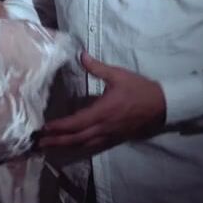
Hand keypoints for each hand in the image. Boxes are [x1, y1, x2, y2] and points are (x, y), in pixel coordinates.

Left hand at [38, 52, 165, 156]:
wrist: (163, 106)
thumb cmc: (140, 89)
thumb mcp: (118, 75)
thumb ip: (98, 67)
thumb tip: (81, 55)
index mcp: (102, 112)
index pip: (75, 123)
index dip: (59, 127)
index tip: (44, 128)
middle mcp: (104, 127)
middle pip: (76, 138)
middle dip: (57, 141)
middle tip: (39, 143)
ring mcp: (110, 135)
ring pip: (84, 145)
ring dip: (67, 146)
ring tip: (51, 147)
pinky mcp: (116, 138)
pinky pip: (95, 146)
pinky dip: (81, 147)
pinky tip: (74, 146)